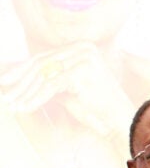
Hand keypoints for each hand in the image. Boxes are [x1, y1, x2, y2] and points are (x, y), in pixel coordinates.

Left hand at [1, 42, 132, 136]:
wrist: (120, 120)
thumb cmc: (95, 107)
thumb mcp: (67, 87)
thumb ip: (47, 78)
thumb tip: (16, 74)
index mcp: (82, 47)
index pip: (44, 57)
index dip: (21, 71)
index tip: (5, 83)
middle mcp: (84, 48)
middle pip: (41, 64)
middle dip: (19, 82)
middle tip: (3, 94)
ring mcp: (84, 58)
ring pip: (44, 75)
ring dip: (24, 92)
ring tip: (11, 105)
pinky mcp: (82, 72)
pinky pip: (50, 86)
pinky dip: (35, 98)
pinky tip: (24, 108)